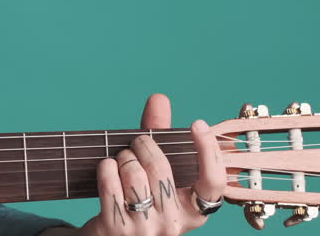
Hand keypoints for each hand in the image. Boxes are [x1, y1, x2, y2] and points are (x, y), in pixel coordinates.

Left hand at [77, 94, 225, 235]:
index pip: (214, 182)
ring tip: (121, 161)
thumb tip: (159, 98)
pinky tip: (107, 168)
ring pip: (133, 174)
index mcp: (194, 211)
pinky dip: (105, 168)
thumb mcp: (154, 173)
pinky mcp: (118, 230)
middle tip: (136, 143)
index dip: (209, 151)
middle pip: (160, 168)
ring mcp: (146, 229)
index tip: (198, 123)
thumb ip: (159, 136)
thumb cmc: (137, 200)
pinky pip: (110, 184)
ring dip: (122, 157)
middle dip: (143, 145)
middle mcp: (174, 223)